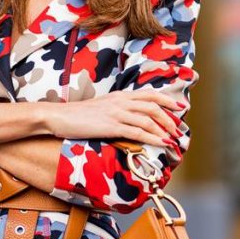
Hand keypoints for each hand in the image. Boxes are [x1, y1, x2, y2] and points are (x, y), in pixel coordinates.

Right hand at [46, 89, 185, 147]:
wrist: (58, 116)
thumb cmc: (78, 115)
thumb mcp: (101, 107)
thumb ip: (116, 108)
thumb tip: (129, 117)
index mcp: (119, 95)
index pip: (150, 94)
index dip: (167, 100)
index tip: (180, 107)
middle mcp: (121, 101)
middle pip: (153, 107)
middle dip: (170, 119)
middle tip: (179, 130)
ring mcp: (116, 113)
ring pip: (148, 119)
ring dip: (164, 130)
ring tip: (173, 140)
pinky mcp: (111, 126)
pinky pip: (137, 132)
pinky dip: (153, 138)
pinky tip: (161, 144)